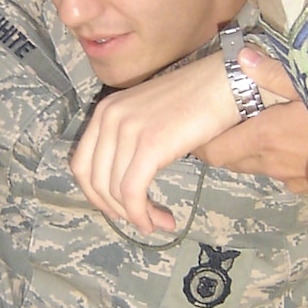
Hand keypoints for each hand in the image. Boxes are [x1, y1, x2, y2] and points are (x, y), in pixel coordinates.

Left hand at [71, 53, 241, 233]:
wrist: (226, 84)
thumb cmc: (197, 102)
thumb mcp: (149, 118)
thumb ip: (130, 144)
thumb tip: (126, 187)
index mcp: (105, 111)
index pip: (81, 164)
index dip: (95, 195)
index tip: (117, 210)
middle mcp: (109, 118)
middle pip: (95, 181)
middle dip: (116, 210)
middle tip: (141, 221)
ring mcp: (127, 130)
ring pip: (114, 191)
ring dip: (135, 216)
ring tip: (159, 223)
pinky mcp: (149, 145)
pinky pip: (132, 192)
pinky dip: (141, 214)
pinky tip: (158, 222)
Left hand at [196, 51, 307, 190]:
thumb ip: (273, 73)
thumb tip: (240, 55)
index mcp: (265, 136)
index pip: (216, 151)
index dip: (203, 144)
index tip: (199, 130)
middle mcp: (272, 162)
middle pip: (233, 162)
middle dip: (224, 147)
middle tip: (225, 125)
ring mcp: (292, 178)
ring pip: (257, 169)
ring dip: (251, 154)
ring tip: (259, 130)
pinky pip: (283, 176)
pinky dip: (278, 163)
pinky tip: (291, 146)